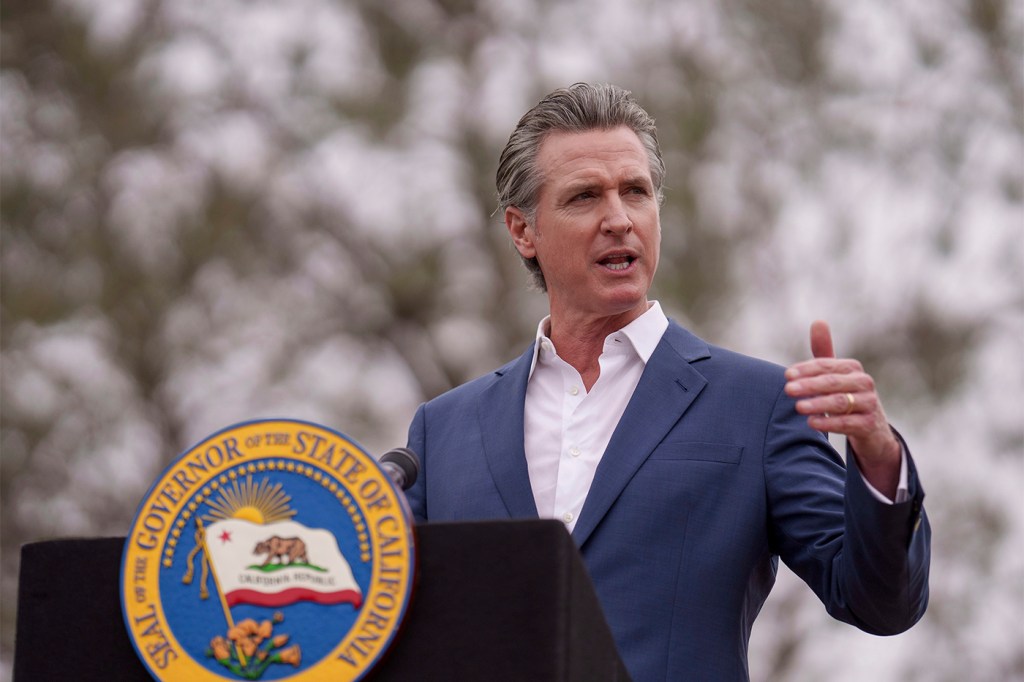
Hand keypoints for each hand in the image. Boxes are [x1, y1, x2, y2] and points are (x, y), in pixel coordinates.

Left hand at [785, 321, 900, 496]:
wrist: (871, 429)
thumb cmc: (846, 396)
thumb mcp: (835, 375)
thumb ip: (823, 352)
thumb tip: (818, 321)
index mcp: (852, 368)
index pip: (826, 366)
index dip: (806, 370)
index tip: (787, 375)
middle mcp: (864, 383)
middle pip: (832, 382)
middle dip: (809, 385)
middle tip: (788, 390)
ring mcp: (869, 404)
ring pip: (840, 402)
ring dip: (817, 404)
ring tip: (798, 407)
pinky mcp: (869, 424)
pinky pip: (847, 423)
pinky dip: (829, 422)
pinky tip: (812, 423)